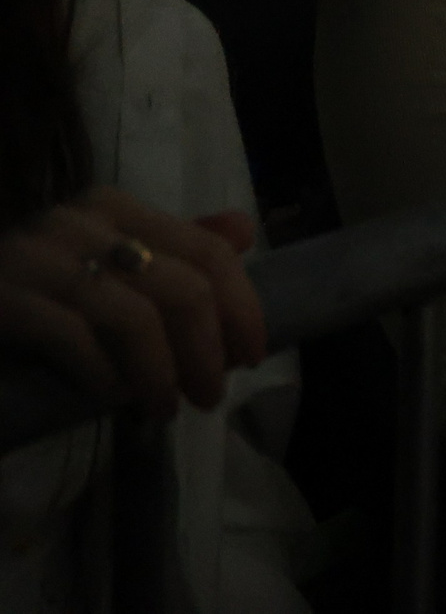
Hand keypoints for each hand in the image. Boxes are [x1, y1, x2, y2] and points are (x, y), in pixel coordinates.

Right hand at [0, 188, 266, 417]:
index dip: (242, 309)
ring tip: (164, 408)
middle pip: (183, 287)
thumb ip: (171, 251)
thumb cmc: (27, 291)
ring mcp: (37, 256)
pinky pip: (75, 338)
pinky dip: (105, 374)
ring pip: (136, 317)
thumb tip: (245, 232)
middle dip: (207, 351)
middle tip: (208, 396)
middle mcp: (81, 220)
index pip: (209, 252)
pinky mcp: (2, 297)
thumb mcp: (104, 265)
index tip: (249, 357)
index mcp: (115, 208)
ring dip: (161, 373)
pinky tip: (112, 397)